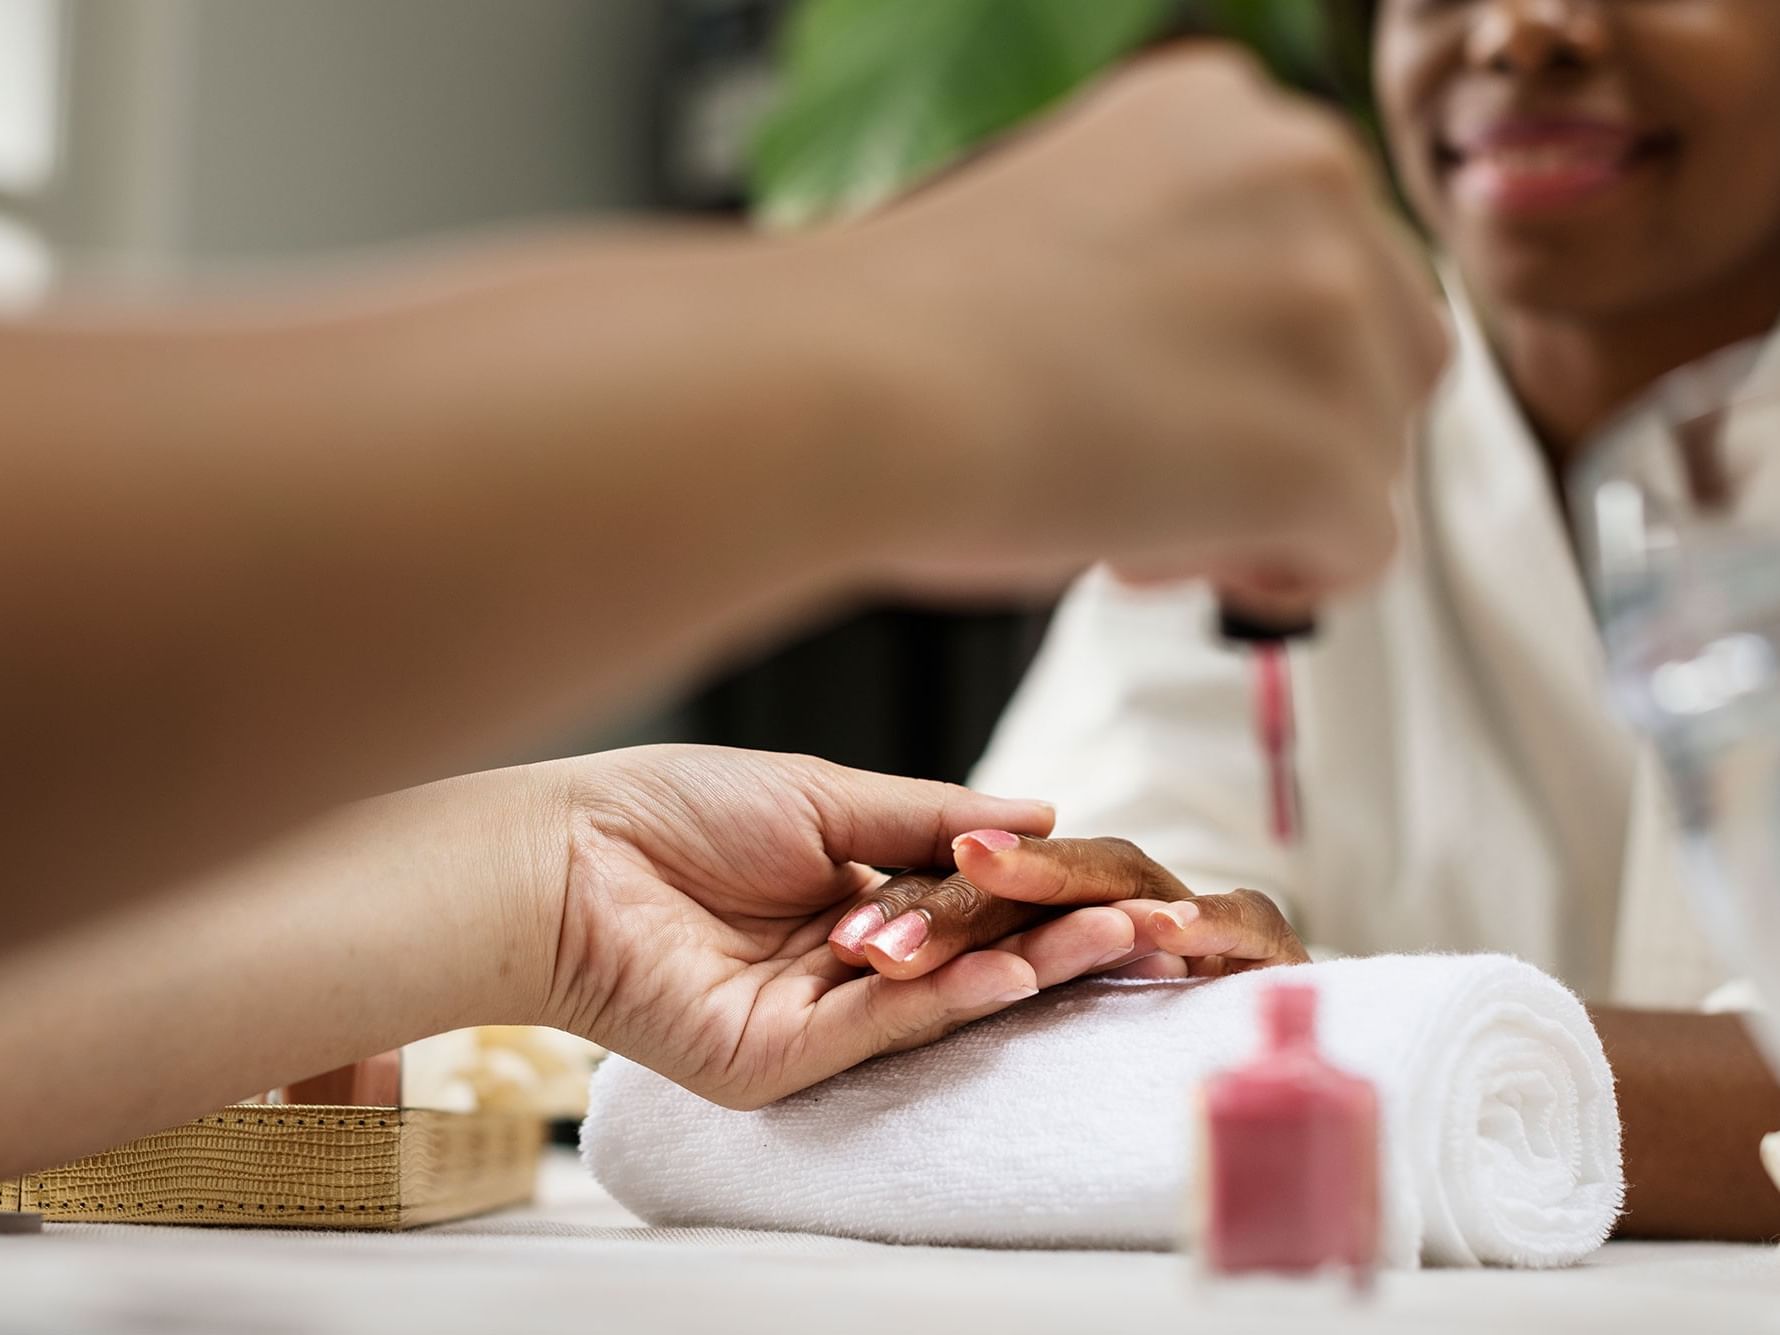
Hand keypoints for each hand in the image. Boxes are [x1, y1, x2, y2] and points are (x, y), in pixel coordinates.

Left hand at [537, 746, 1149, 1109]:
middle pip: (969, 952)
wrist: (564, 856)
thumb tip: (1038, 806)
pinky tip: (1020, 965)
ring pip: (943, 996)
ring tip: (1114, 934)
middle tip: (1143, 914)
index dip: (1037, 886)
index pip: (967, 897)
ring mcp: (815, 1016)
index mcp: (846, 895)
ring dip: (1031, 966)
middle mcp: (840, 963)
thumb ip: (931, 816)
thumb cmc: (670, 810)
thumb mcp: (823, 796)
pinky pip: (888, 1028)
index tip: (1114, 871)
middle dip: (1056, 933)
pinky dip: (959, 996)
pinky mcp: (783, 1061)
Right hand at [834, 46, 1447, 601]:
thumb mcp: (1064, 228)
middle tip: (1159, 475)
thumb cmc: (896, 332)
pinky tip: (1162, 556)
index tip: (1157, 398)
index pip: (1331, 250)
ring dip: (1274, 508)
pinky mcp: (1321, 452)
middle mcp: (1304, 180)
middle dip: (1293, 430)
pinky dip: (1278, 580)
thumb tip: (1223, 379)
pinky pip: (1363, 551)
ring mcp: (1325, 314)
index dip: (1255, 356)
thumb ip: (1175, 265)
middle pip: (1390, 347)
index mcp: (1225, 114)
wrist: (837, 387)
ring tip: (1135, 518)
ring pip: (1377, 452)